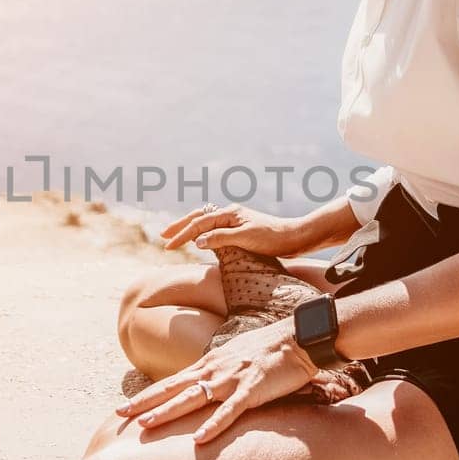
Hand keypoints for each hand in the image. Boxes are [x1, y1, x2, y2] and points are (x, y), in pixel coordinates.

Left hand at [114, 320, 318, 444]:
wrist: (297, 339)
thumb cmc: (269, 350)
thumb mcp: (235, 358)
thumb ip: (217, 372)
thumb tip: (203, 386)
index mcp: (210, 364)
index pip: (171, 381)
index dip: (147, 394)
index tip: (124, 406)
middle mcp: (214, 370)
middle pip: (173, 388)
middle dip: (145, 402)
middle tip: (120, 414)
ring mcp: (231, 379)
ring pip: (193, 398)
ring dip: (168, 411)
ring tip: (146, 424)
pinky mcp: (251, 390)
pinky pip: (229, 411)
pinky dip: (213, 424)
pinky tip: (198, 439)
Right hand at [160, 203, 311, 255]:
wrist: (295, 238)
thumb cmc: (273, 238)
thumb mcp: (245, 238)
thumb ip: (220, 238)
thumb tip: (197, 241)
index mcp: (230, 213)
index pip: (199, 224)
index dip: (182, 235)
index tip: (168, 245)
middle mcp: (230, 214)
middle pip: (198, 217)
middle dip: (180, 226)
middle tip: (163, 236)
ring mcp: (235, 221)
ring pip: (205, 221)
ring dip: (189, 228)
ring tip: (175, 235)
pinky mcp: (240, 229)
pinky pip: (214, 228)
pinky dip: (201, 232)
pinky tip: (198, 239)